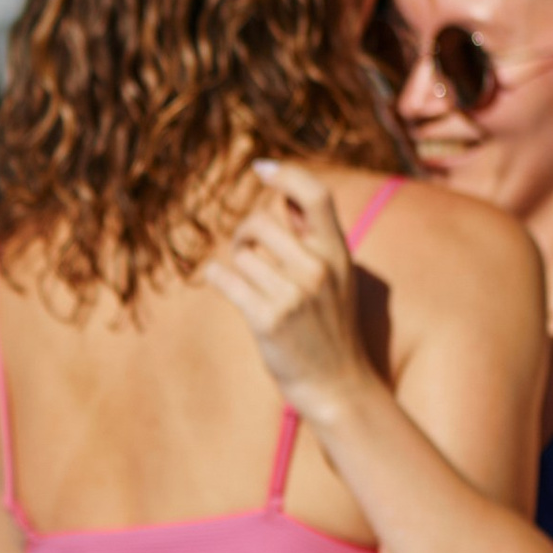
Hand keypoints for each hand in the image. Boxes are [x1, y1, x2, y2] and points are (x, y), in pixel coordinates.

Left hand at [201, 162, 379, 426]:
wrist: (335, 384)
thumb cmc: (329, 328)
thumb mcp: (335, 277)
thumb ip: (312, 238)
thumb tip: (285, 194)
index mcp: (338, 253)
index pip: (317, 196)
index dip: (286, 175)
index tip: (260, 168)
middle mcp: (318, 269)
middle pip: (261, 222)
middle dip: (243, 233)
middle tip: (244, 250)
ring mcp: (293, 294)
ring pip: (242, 255)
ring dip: (233, 261)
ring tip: (243, 278)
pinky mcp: (267, 319)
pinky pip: (225, 278)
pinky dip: (214, 276)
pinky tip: (215, 280)